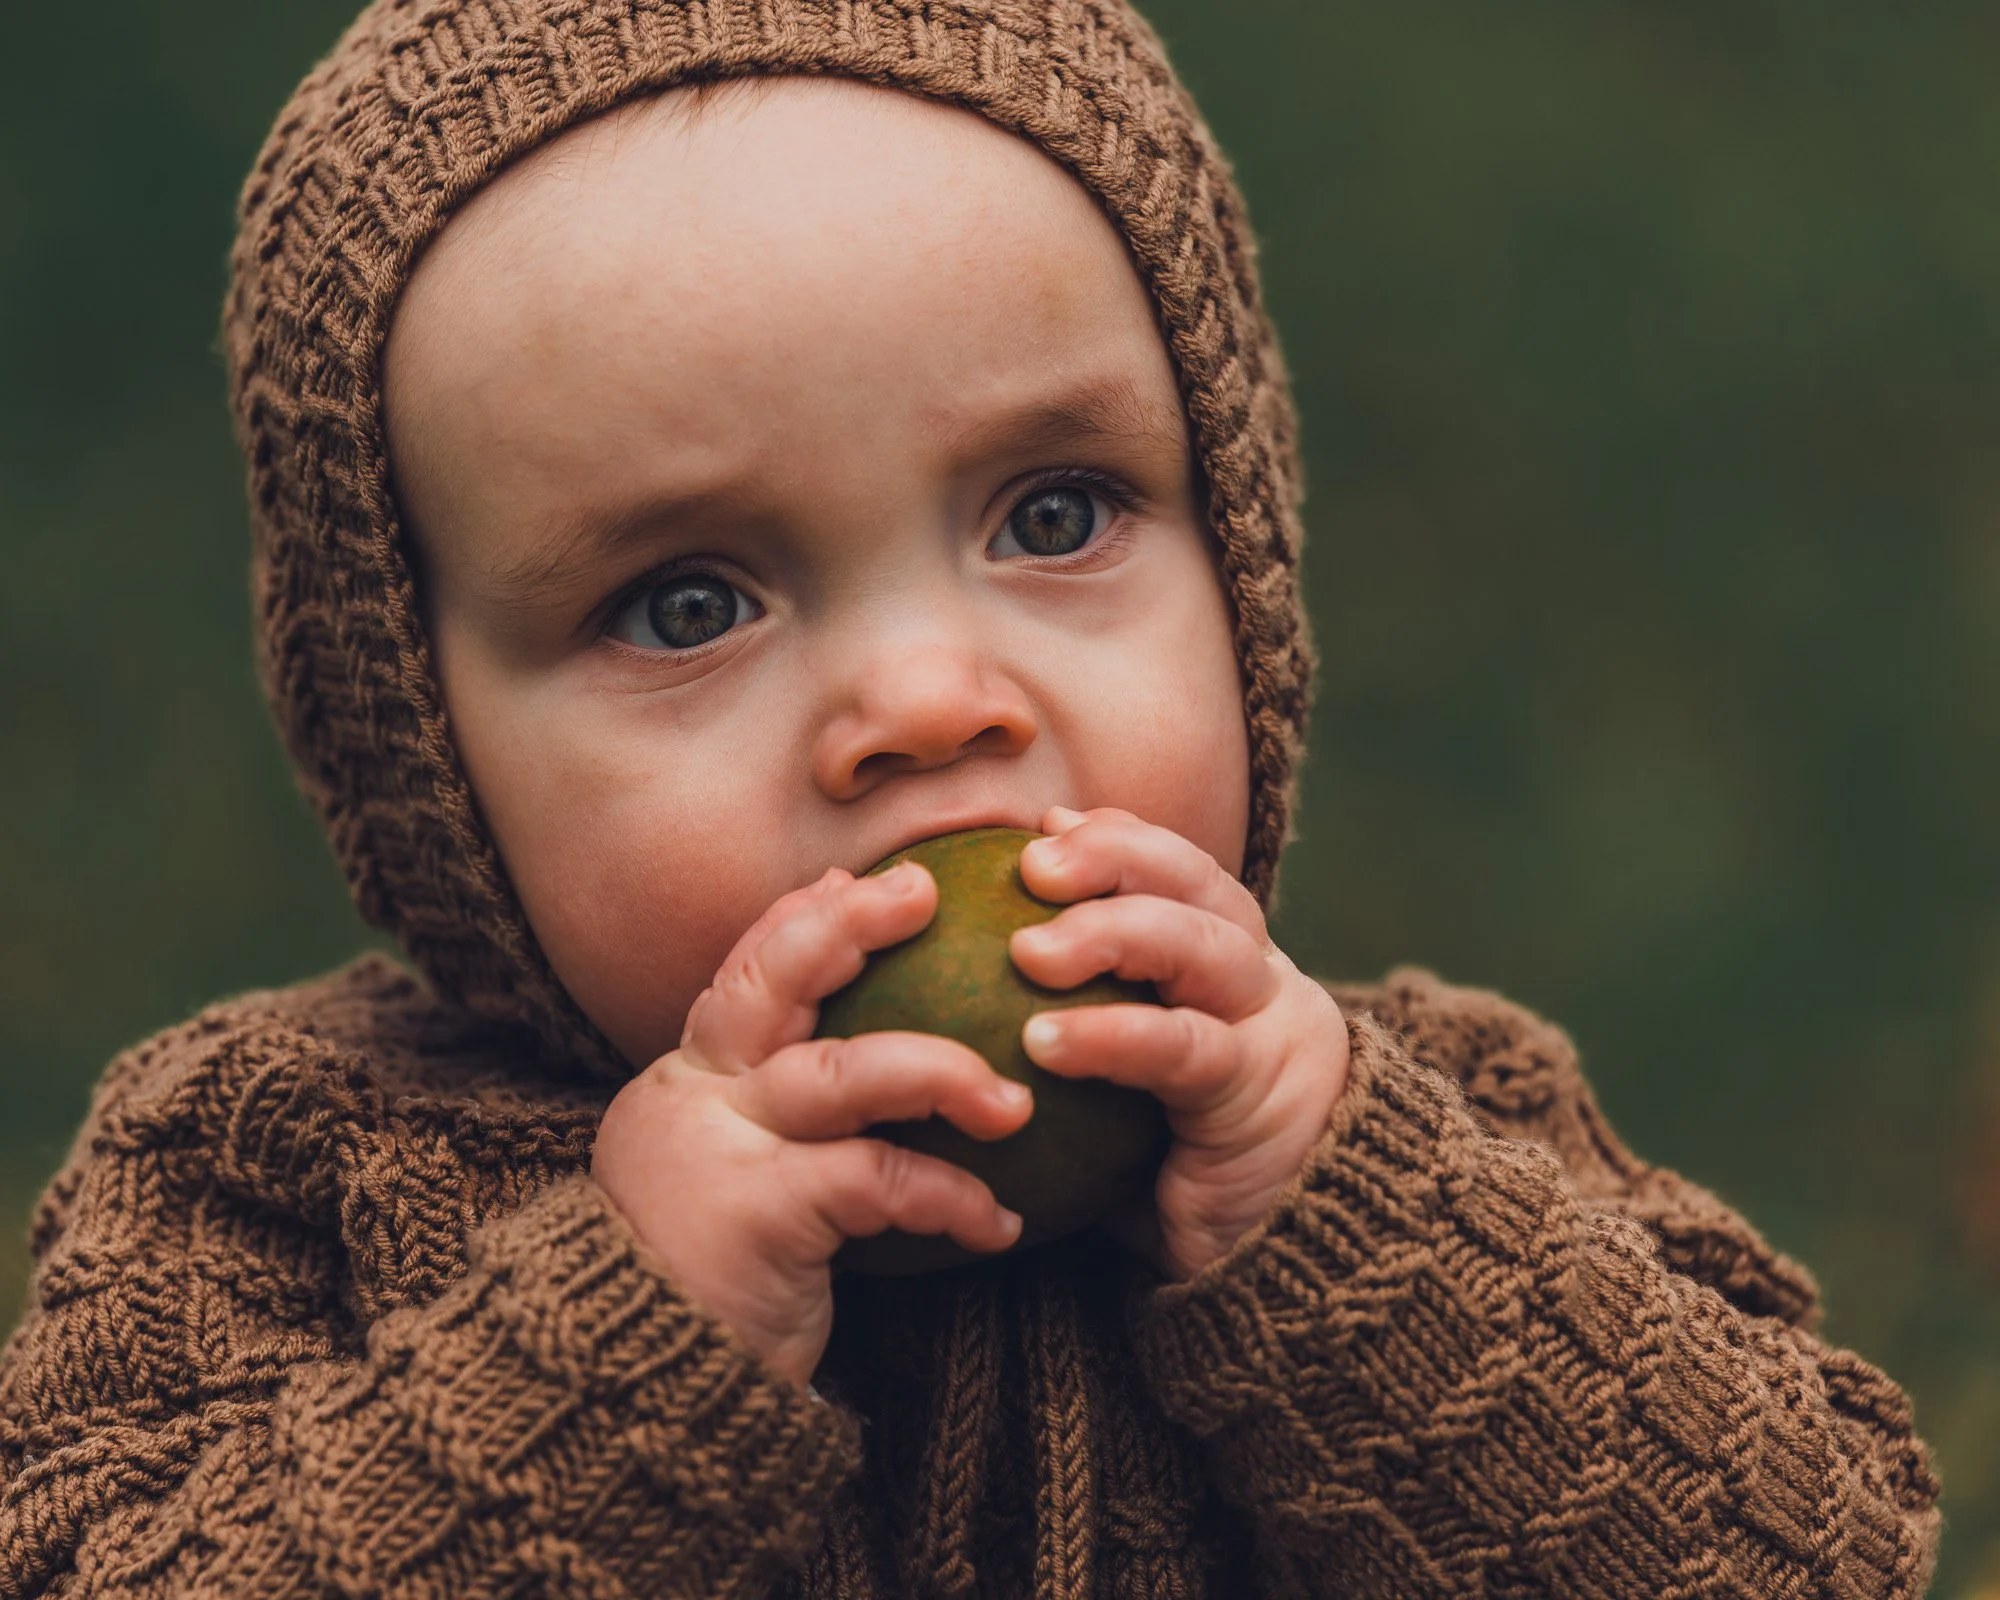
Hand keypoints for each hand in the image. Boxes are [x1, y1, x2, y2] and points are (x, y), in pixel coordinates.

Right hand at [591, 863, 1030, 1389]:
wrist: (630, 1396)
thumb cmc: (706, 1289)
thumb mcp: (732, 1185)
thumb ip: (782, 1129)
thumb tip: (879, 1077)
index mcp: (685, 1083)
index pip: (745, 973)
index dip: (804, 918)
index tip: (864, 880)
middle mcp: (692, 1098)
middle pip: (772, 978)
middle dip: (850, 924)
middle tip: (923, 892)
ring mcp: (720, 1150)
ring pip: (844, 1070)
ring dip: (943, 1071)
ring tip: (1014, 1102)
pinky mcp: (759, 1215)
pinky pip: (879, 1179)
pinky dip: (950, 1196)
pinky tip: (1001, 1224)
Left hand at [1010, 807, 1349, 1280]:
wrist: (1286, 1265)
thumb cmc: (1179, 1175)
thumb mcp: (1122, 1094)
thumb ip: (1067, 1039)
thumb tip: (947, 1010)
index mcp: (1229, 964)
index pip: (1179, 872)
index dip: (1116, 838)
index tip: (1042, 824)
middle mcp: (1259, 978)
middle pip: (1196, 882)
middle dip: (1114, 857)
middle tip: (1030, 862)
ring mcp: (1269, 1028)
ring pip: (1201, 943)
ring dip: (1111, 930)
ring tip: (1029, 951)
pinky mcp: (1259, 1093)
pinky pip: (1182, 1047)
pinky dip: (1111, 1034)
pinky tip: (1042, 1040)